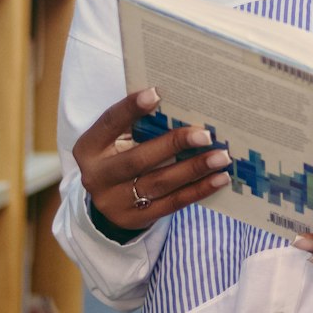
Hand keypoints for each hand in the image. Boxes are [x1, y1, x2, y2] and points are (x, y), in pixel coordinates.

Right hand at [73, 88, 231, 233]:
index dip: (131, 108)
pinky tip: (219, 178)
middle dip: (174, 144)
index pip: (109, 123)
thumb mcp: (117, 139)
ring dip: (194, 169)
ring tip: (221, 157)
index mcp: (90, 148)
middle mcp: (98, 176)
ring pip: (159, 183)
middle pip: (138, 159)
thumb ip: (138, 123)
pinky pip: (172, 203)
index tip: (157, 93)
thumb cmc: (120, 155)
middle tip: (205, 134)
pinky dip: (199, 190)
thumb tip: (181, 102)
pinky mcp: (136, 219)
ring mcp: (116, 202)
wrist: (108, 203)